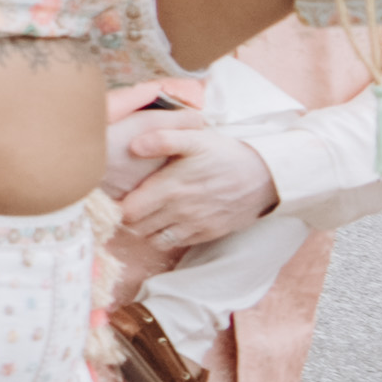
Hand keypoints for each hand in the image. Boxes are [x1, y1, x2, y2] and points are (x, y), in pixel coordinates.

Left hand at [108, 106, 281, 254]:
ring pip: (153, 239)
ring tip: (146, 212)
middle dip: (128, 217)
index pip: (128, 211)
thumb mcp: (195, 138)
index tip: (117, 194)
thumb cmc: (225, 154)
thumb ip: (163, 139)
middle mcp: (180, 211)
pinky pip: (175, 243)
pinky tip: (167, 219)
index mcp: (171, 188)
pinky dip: (165, 236)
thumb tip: (133, 145)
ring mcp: (195, 225)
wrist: (265, 175)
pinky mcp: (208, 234)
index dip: (117, 205)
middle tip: (128, 202)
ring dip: (145, 229)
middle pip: (136, 227)